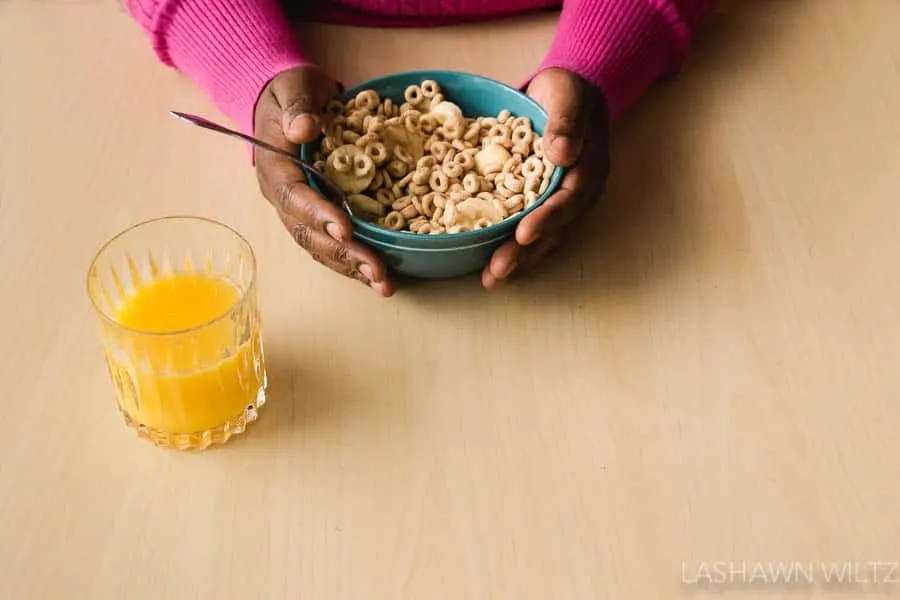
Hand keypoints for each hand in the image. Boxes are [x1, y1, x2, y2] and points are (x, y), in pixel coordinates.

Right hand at [254, 66, 393, 296]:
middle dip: (344, 254)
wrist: (286, 102)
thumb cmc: (291, 92)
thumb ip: (298, 106)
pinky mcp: (318, 215)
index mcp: (275, 170)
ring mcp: (301, 211)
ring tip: (383, 285)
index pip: (294, 198)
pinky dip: (355, 262)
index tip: (346, 229)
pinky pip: (333, 245)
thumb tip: (304, 127)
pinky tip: (378, 277)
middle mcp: (284, 199)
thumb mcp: (293, 87)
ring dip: (352, 268)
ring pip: (322, 247)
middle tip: (375, 271)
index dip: (319, 215)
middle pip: (310, 234)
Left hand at [482, 68, 610, 288]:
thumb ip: (567, 119)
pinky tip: (488, 266)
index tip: (524, 234)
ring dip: (517, 260)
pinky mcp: (542, 205)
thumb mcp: (568, 92)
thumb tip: (562, 152)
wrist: (566, 94)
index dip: (547, 218)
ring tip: (491, 279)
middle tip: (498, 269)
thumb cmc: (567, 90)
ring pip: (542, 238)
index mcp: (589, 167)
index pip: (569, 198)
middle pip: (555, 229)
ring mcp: (561, 202)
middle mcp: (578, 192)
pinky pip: (529, 231)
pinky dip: (511, 249)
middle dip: (526, 252)